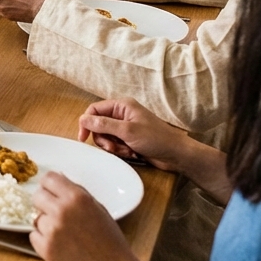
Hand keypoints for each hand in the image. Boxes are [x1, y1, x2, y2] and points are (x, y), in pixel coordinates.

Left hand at [30, 172, 145, 260]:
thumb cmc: (110, 242)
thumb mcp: (99, 209)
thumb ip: (78, 193)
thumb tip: (60, 178)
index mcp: (77, 197)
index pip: (48, 178)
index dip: (49, 185)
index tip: (51, 191)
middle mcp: (62, 210)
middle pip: (37, 195)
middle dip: (44, 203)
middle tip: (56, 214)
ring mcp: (52, 230)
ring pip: (35, 217)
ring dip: (46, 224)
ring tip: (65, 234)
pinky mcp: (45, 249)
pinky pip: (34, 236)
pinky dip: (43, 240)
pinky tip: (60, 245)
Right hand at [77, 98, 192, 171]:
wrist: (176, 154)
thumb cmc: (157, 139)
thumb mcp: (128, 131)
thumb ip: (104, 125)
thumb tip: (83, 119)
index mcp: (122, 106)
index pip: (94, 110)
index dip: (86, 123)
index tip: (83, 137)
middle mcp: (122, 115)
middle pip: (98, 125)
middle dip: (104, 139)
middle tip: (113, 147)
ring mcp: (126, 128)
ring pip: (106, 137)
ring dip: (113, 147)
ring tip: (127, 151)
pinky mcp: (129, 140)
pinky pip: (115, 145)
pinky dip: (120, 151)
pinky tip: (132, 153)